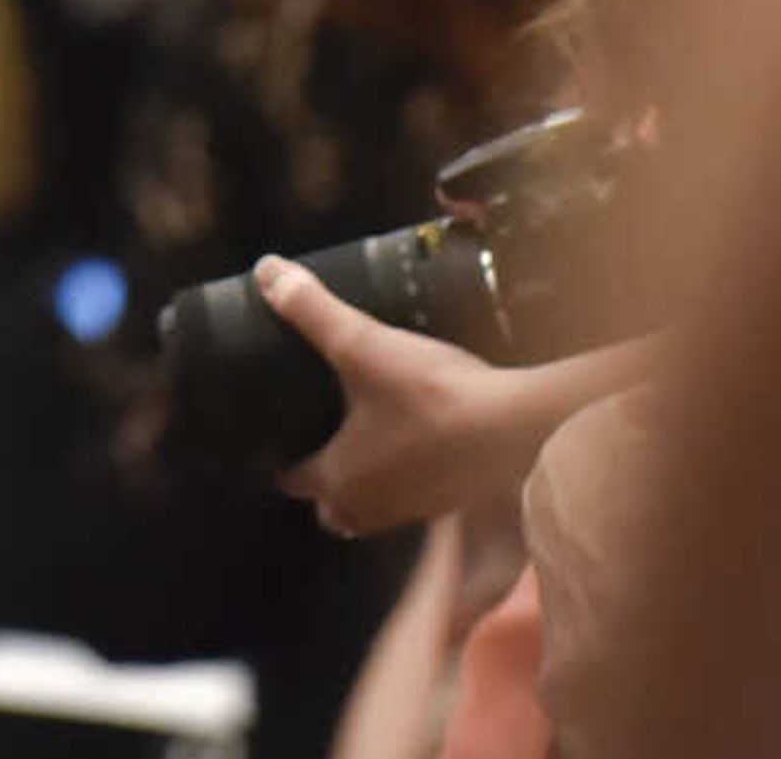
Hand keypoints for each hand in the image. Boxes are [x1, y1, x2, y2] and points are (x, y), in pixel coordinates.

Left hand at [256, 255, 545, 539]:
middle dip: (326, 483)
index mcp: (338, 478)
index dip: (283, 461)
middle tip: (325, 440)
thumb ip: (312, 310)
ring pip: (377, 508)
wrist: (514, 425)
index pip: (295, 481)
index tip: (278, 440)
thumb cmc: (429, 394)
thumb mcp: (362, 343)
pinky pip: (418, 499)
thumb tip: (265, 271)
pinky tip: (421, 442)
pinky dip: (412, 478)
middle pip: (334, 507)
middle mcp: (372, 506)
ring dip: (370, 483)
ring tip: (370, 440)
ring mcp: (416, 510)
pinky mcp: (454, 500)